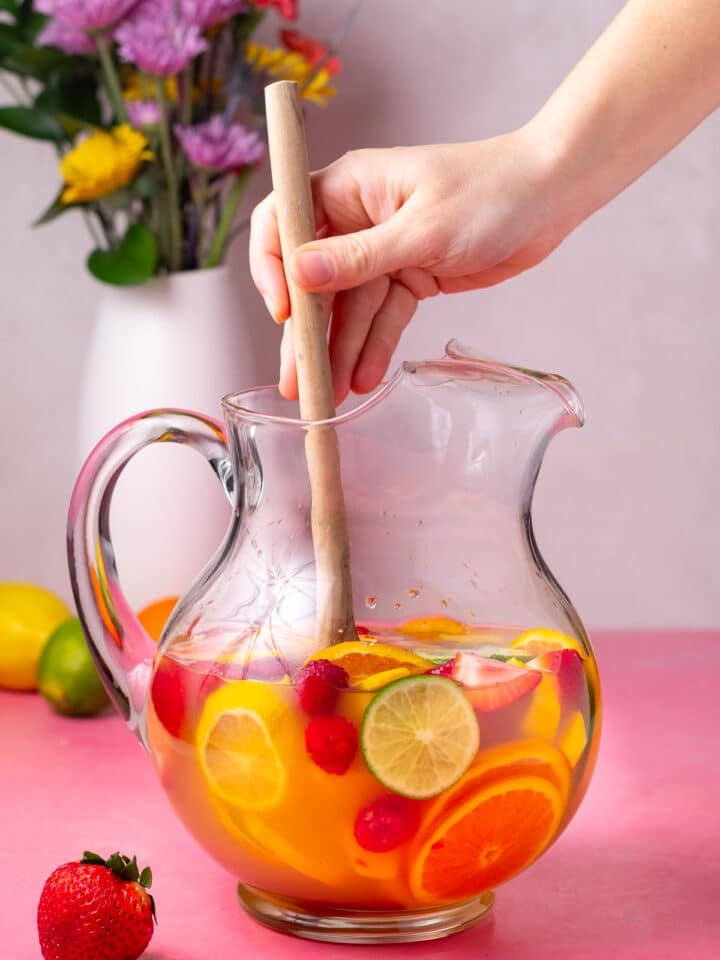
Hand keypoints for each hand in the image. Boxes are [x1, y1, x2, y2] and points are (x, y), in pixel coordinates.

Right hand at [250, 129, 565, 403]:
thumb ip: (360, 258)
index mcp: (348, 188)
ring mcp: (382, 251)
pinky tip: (363, 379)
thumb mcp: (424, 229)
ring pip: (349, 308)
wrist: (550, 196)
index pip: (284, 223)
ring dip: (339, 352)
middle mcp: (356, 219)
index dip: (271, 268)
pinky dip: (375, 347)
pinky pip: (382, 317)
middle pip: (315, 281)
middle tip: (298, 384)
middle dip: (306, 334)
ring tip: (330, 398)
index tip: (283, 314)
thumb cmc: (492, 191)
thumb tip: (298, 274)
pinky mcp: (409, 277)